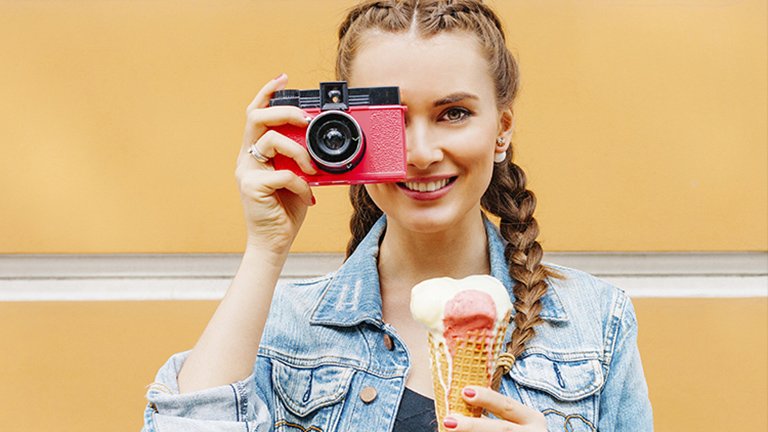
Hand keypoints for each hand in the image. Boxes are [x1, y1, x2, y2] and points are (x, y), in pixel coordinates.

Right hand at [236, 74, 317, 254]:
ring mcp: (247, 172)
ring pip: (272, 141)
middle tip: (305, 119)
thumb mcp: (296, 177)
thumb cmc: (286, 211)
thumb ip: (298, 158)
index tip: (283, 79)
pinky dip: (302, 183)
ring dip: (299, 151)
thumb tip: (315, 141)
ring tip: (312, 169)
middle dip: (285, 111)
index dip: (267, 93)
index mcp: (255, 153)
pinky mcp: (252, 187)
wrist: (274, 243)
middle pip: (257, 118)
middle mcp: (246, 158)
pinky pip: (283, 173)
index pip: (255, 114)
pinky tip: (307, 196)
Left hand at [443, 386, 546, 430]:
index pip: (507, 405)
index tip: (464, 391)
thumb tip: (457, 409)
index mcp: (531, 419)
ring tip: (447, 431)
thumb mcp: (514, 423)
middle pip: (501, 430)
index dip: (486, 398)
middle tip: (448, 421)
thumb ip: (491, 416)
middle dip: (473, 426)